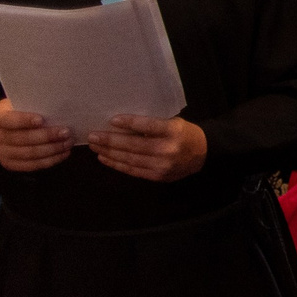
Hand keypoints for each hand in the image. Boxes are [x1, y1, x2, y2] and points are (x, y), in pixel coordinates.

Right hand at [0, 100, 71, 171]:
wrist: (6, 129)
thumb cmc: (20, 112)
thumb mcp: (21, 104)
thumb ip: (34, 105)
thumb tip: (56, 108)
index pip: (8, 120)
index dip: (24, 120)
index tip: (41, 119)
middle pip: (21, 139)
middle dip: (46, 136)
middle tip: (66, 132)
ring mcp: (1, 152)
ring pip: (29, 154)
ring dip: (52, 149)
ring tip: (68, 143)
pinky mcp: (10, 164)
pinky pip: (32, 165)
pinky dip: (50, 160)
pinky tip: (63, 153)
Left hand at [87, 113, 208, 182]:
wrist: (203, 154)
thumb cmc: (184, 134)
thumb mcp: (173, 122)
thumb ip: (153, 125)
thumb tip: (121, 124)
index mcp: (174, 132)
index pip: (149, 126)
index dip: (130, 123)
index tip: (112, 120)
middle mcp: (168, 149)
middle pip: (134, 145)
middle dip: (110, 141)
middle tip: (93, 136)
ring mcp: (162, 165)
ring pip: (130, 159)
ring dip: (109, 153)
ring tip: (94, 146)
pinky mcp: (157, 176)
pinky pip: (133, 170)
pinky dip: (117, 164)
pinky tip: (105, 158)